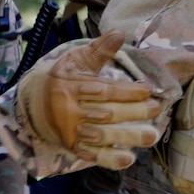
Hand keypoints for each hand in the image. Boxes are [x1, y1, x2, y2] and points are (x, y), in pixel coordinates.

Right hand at [17, 30, 160, 168]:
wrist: (35, 103)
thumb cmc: (66, 78)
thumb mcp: (77, 60)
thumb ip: (99, 50)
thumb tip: (119, 33)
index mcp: (72, 87)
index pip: (104, 90)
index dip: (126, 91)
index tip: (148, 90)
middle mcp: (70, 111)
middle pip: (105, 113)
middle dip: (133, 113)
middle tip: (157, 109)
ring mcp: (71, 131)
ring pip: (101, 136)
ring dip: (127, 137)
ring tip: (151, 136)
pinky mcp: (73, 147)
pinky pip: (91, 155)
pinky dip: (109, 159)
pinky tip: (128, 158)